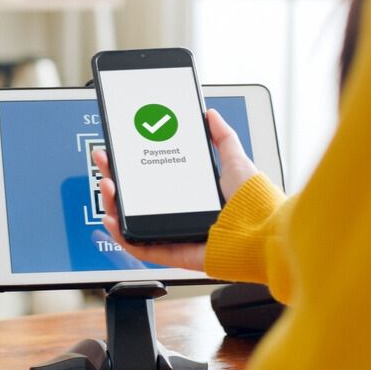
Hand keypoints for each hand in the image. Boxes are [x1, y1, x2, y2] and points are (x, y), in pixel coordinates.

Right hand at [91, 109, 256, 270]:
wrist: (265, 232)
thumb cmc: (256, 204)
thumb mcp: (235, 161)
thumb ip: (222, 138)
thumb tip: (211, 115)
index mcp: (192, 196)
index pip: (153, 181)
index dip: (134, 167)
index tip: (121, 150)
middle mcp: (181, 216)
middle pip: (138, 200)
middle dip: (116, 180)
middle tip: (105, 161)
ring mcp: (176, 235)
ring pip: (134, 222)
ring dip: (114, 204)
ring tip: (108, 185)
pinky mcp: (175, 254)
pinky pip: (142, 248)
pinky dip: (123, 236)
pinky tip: (112, 219)